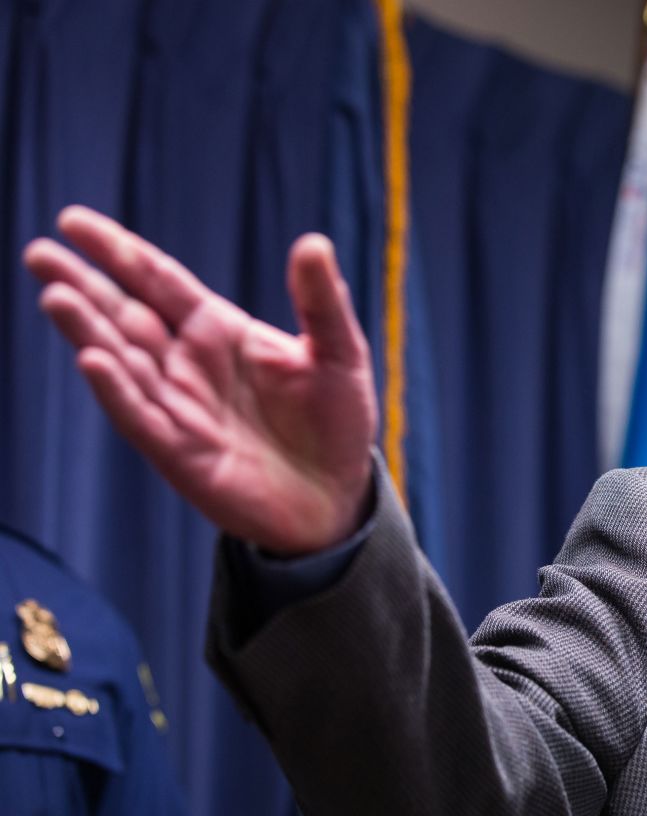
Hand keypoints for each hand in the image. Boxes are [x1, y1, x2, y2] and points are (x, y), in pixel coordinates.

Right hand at [24, 206, 377, 553]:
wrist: (337, 496)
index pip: (159, 281)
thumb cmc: (336, 421)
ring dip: (89, 331)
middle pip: (125, 314)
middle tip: (39, 252)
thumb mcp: (340, 353)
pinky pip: (141, 416)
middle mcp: (188, 364)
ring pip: (122, 361)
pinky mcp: (180, 452)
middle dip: (83, 284)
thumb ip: (322, 300)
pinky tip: (93, 360)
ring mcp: (178, 407)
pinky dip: (118, 390)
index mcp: (218, 330)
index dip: (119, 252)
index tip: (73, 222)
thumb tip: (315, 242)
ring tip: (56, 296)